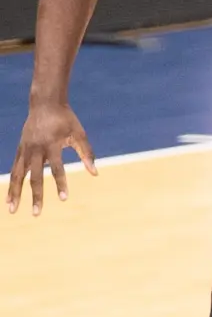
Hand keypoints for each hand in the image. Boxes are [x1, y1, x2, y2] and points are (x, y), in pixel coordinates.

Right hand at [8, 102, 94, 216]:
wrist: (45, 103)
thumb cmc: (66, 119)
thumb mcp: (79, 134)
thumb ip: (87, 154)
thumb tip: (95, 173)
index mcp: (51, 145)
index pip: (57, 169)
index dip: (61, 184)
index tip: (64, 199)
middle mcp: (35, 149)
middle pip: (34, 177)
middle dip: (36, 196)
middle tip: (37, 214)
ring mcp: (24, 150)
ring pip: (17, 175)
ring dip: (15, 193)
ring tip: (13, 209)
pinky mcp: (19, 149)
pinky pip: (14, 169)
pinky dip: (11, 183)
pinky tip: (10, 196)